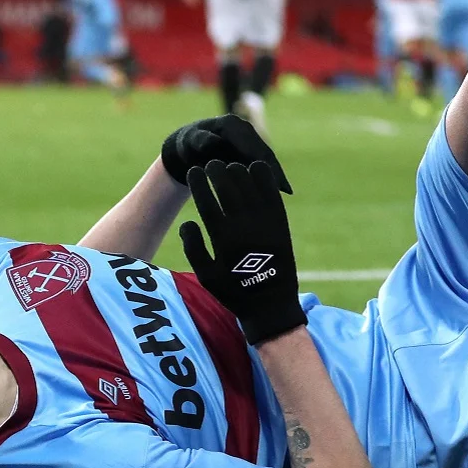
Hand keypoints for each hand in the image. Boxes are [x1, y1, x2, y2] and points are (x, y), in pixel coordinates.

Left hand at [161, 114, 292, 193]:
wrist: (190, 147)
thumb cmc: (188, 145)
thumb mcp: (190, 142)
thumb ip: (200, 140)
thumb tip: (213, 143)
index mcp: (232, 124)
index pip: (250, 144)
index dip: (259, 161)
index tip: (266, 175)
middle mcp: (246, 130)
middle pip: (263, 152)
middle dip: (274, 170)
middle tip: (283, 189)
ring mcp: (251, 141)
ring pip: (267, 160)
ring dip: (277, 175)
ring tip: (285, 193)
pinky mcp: (252, 152)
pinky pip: (263, 166)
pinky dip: (272, 178)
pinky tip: (280, 193)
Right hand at [179, 161, 305, 344]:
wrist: (271, 303)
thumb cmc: (234, 291)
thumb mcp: (206, 276)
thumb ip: (193, 247)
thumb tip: (187, 222)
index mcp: (223, 238)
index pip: (207, 201)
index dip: (198, 183)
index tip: (193, 171)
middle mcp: (244, 226)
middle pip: (228, 187)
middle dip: (217, 171)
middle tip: (211, 164)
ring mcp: (265, 222)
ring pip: (250, 185)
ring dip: (238, 171)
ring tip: (230, 167)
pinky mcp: (280, 222)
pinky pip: (271, 192)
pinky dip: (263, 176)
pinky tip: (255, 167)